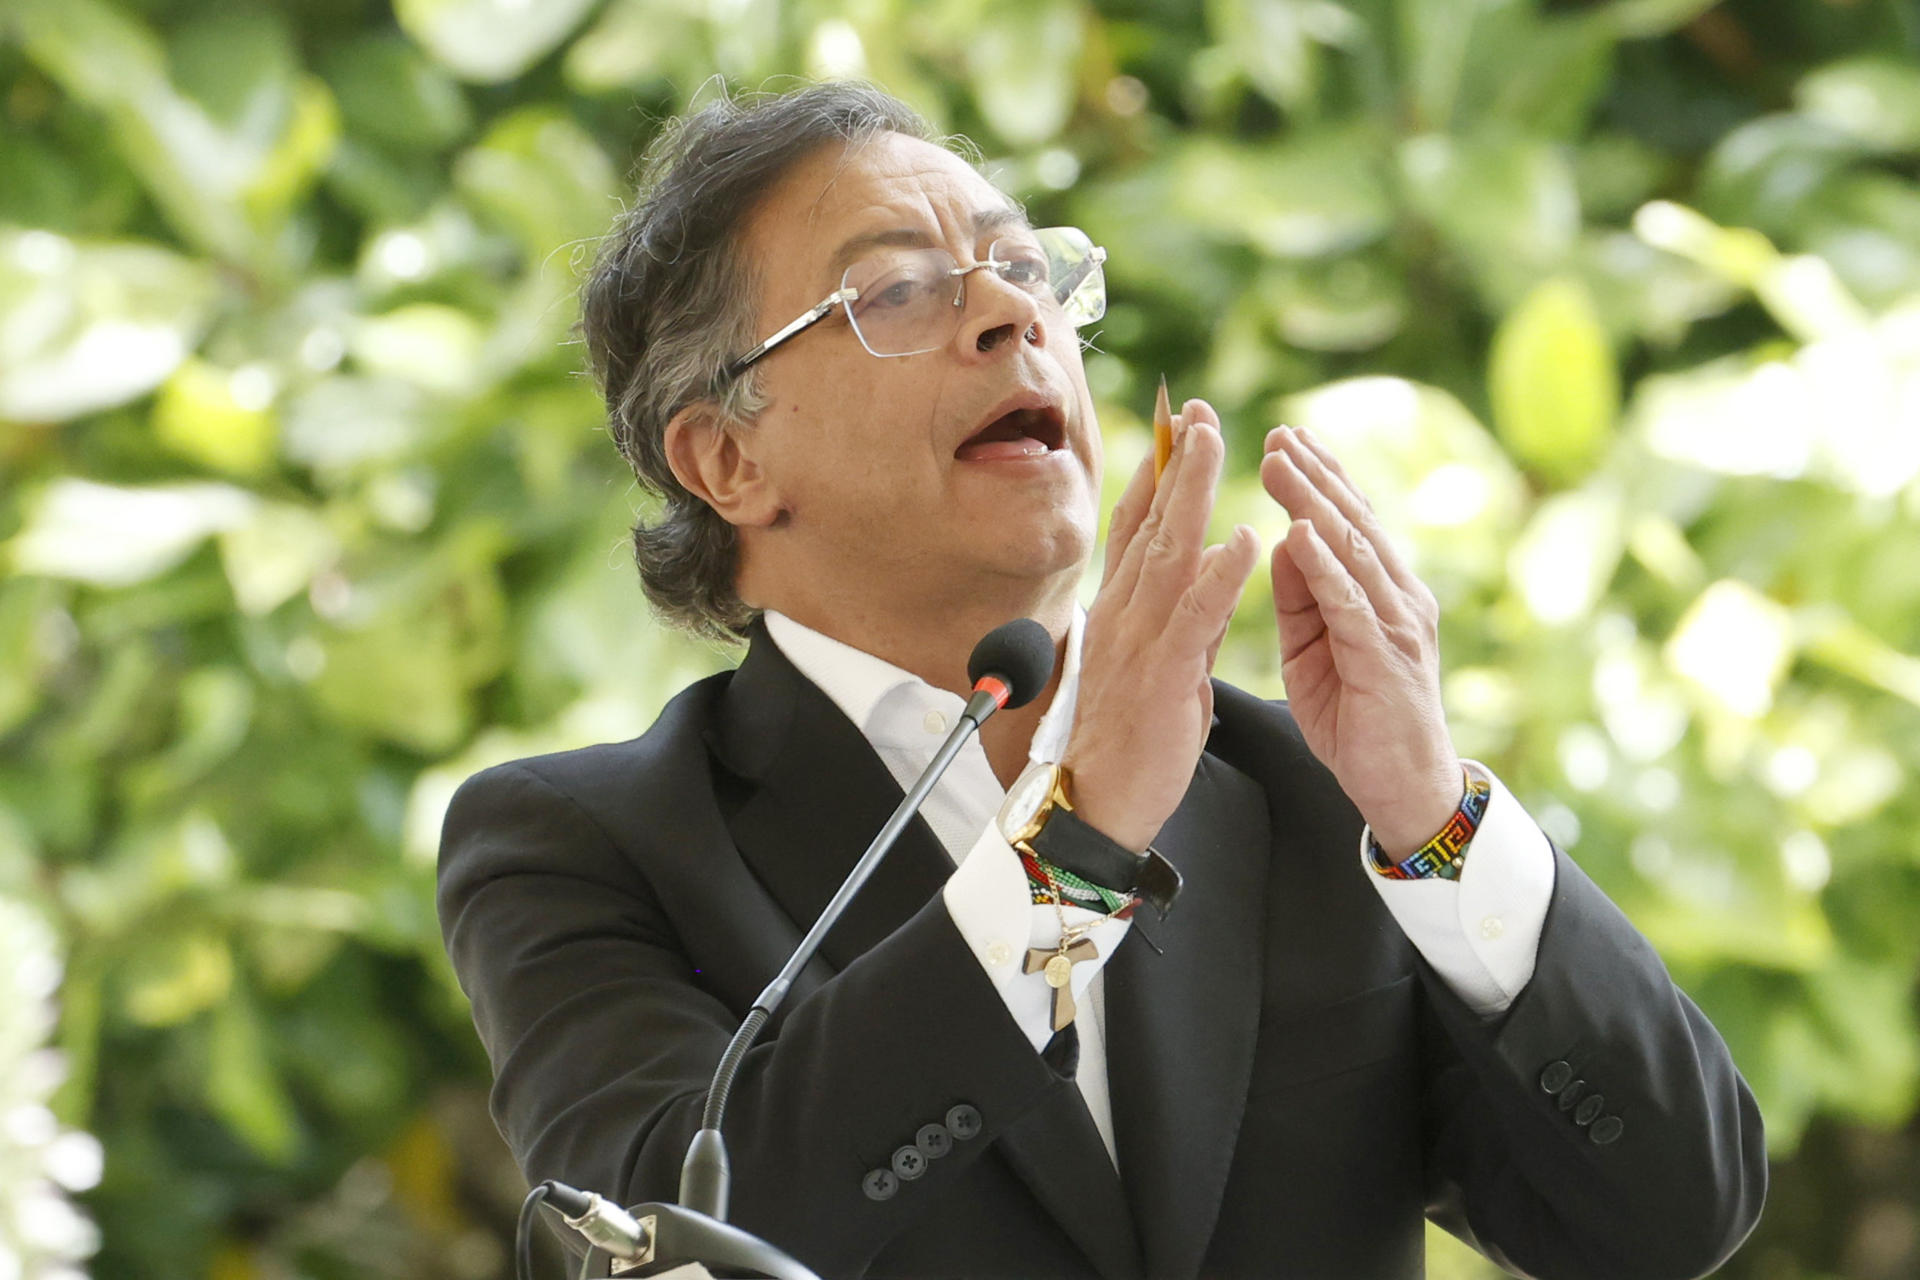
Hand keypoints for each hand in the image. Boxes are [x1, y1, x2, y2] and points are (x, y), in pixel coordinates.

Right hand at [1065, 402, 1260, 851]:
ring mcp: (1138, 642)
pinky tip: (1243, 540)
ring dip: (1191, 492)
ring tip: (1212, 439)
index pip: (1138, 529)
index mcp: (1120, 613)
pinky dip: (1219, 576)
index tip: (1176, 425)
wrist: (1096, 808)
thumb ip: (1184, 617)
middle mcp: (1122, 616)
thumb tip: (1212, 572)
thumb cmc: (1127, 745)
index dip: (1157, 474)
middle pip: (1150, 523)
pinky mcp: (1162, 677)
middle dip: (1174, 461)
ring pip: (1168, 552)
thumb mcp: (1160, 668)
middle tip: (1196, 408)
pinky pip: (1193, 617)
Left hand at [1261, 425, 1461, 856]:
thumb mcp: (1314, 647)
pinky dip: (1324, 565)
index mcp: (1380, 590)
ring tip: (1278, 464)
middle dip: (1313, 474)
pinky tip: (1298, 533)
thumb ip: (1302, 596)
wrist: (1403, 788)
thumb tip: (1282, 538)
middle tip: (1276, 432)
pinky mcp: (1384, 659)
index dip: (1319, 476)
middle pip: (1352, 521)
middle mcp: (1398, 595)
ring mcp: (1396, 624)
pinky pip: (1351, 603)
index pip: (1349, 520)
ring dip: (1313, 502)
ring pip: (1352, 549)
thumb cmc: (1357, 716)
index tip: (1283, 436)